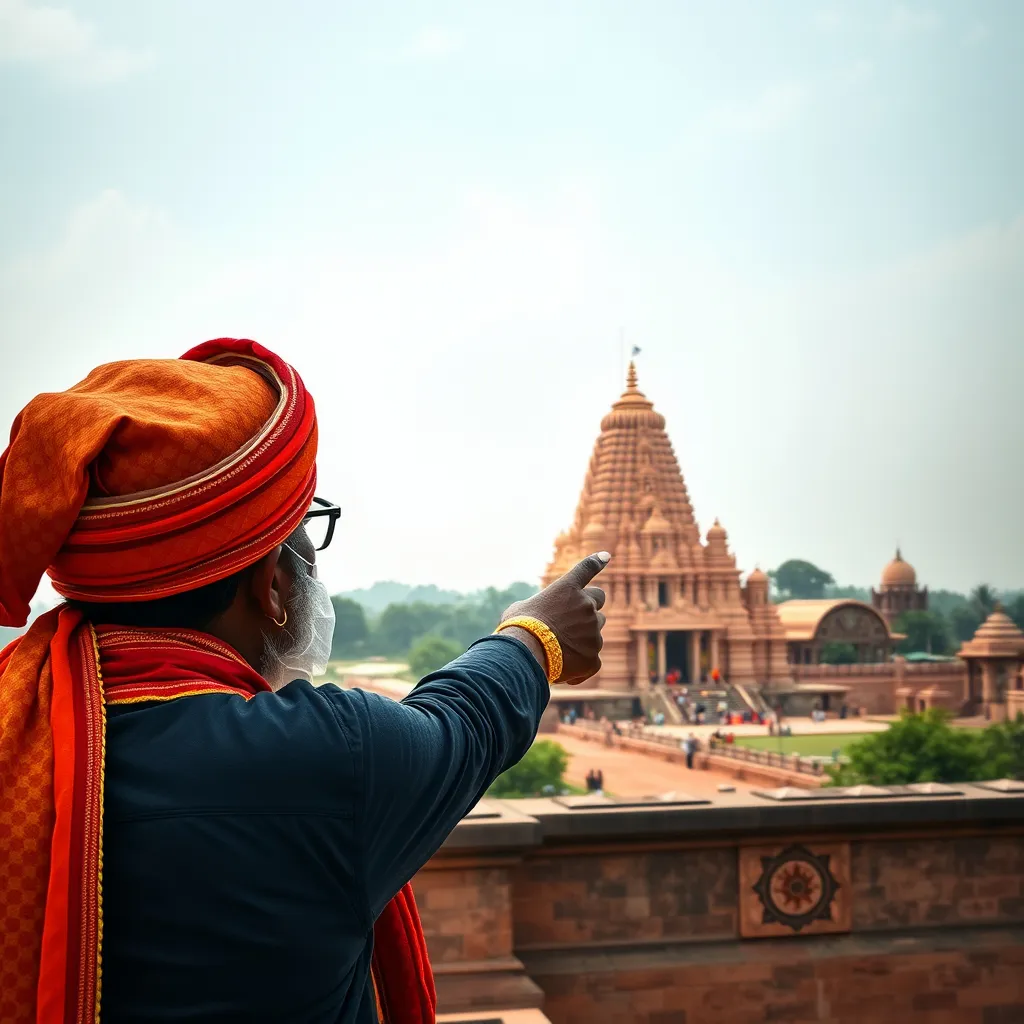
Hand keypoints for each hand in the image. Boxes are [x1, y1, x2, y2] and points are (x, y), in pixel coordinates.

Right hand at [499, 552, 608, 683]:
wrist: (525, 652)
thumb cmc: (517, 628)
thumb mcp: (520, 609)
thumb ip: (537, 607)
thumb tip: (535, 615)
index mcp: (567, 589)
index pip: (585, 569)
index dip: (596, 562)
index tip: (606, 556)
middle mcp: (585, 605)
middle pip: (598, 602)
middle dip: (590, 608)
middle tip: (574, 622)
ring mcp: (593, 631)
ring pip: (595, 632)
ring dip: (583, 638)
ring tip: (559, 651)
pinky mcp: (594, 657)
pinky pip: (593, 661)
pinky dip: (582, 666)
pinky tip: (566, 674)